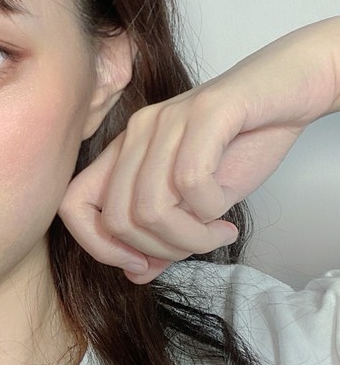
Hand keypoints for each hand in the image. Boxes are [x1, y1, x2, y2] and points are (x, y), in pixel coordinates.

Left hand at [59, 18, 339, 283]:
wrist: (291, 90)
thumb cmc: (243, 142)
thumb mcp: (198, 203)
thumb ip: (163, 236)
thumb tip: (135, 274)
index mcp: (125, 151)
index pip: (73, 206)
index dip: (99, 246)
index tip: (141, 263)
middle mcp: (137, 132)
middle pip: (115, 219)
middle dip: (158, 249)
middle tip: (196, 245)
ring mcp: (167, 119)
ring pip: (150, 208)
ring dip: (189, 238)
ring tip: (217, 233)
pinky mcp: (205, 111)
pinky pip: (190, 183)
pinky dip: (210, 212)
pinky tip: (226, 214)